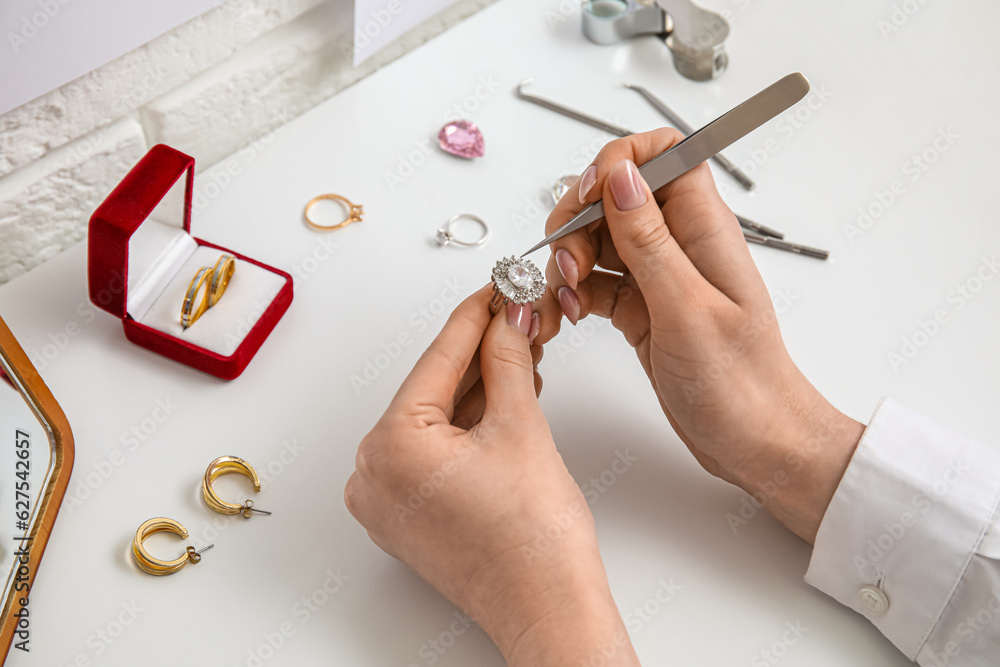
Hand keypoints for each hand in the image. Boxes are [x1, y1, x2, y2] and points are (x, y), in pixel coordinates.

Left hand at [345, 286, 639, 665]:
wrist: (547, 608)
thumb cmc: (532, 543)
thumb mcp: (521, 427)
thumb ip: (509, 362)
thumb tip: (507, 320)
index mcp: (389, 446)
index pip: (438, 360)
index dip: (476, 316)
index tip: (495, 288)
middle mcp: (372, 474)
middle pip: (434, 390)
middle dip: (480, 355)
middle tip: (515, 317)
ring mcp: (385, 500)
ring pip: (434, 421)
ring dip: (478, 390)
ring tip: (520, 356)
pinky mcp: (404, 516)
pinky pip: (431, 452)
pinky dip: (466, 426)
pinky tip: (501, 399)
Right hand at [533, 128, 863, 541]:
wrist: (754, 440)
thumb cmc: (741, 383)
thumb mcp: (687, 308)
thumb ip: (649, 240)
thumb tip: (621, 175)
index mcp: (704, 229)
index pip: (665, 155)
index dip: (620, 162)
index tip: (590, 196)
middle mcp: (680, 244)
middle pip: (615, 196)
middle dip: (579, 221)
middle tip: (570, 264)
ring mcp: (658, 275)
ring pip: (597, 239)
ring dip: (569, 262)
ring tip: (567, 299)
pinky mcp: (641, 307)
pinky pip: (594, 282)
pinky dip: (573, 295)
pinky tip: (568, 315)